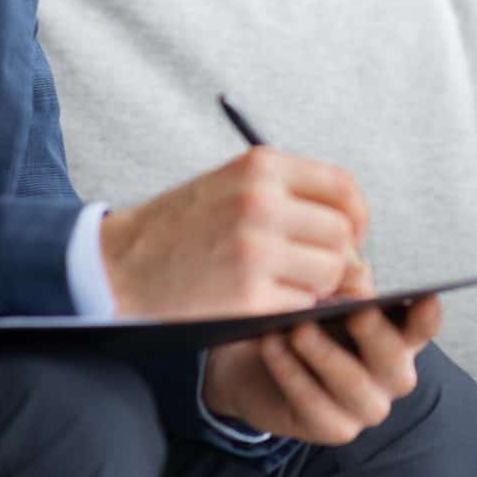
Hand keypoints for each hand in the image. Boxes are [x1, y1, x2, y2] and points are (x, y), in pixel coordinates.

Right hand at [100, 148, 367, 320]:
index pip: (342, 186)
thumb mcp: (232, 185)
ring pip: (330, 272)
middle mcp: (262, 202)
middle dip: (339, 257)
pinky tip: (266, 302)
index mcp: (260, 167)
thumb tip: (353, 234)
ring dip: (318, 286)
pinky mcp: (249, 296)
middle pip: (342, 234)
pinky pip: (303, 304)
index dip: (357, 215)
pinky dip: (293, 309)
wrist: (120, 265)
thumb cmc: (181, 227)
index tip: (350, 234)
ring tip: (287, 285)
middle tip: (317, 270)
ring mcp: (256, 250)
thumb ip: (291, 198)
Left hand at [203, 259, 443, 445]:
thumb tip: (357, 277)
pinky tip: (273, 346)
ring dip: (324, 353)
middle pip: (394, 360)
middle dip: (375, 334)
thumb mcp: (323, 292)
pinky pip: (315, 404)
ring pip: (353, 385)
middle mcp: (391, 376)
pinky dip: (291, 373)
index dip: (427, 316)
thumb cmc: (304, 321)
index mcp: (399, 338)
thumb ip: (344, 279)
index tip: (426, 297)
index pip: (423, 327)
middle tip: (355, 312)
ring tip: (296, 328)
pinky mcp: (335, 429)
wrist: (256, 364)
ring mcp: (367, 408)